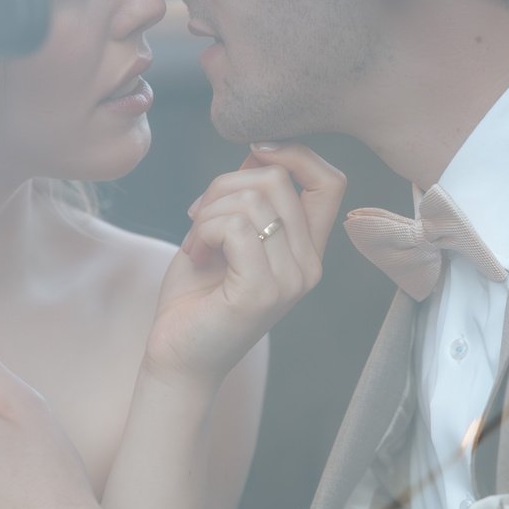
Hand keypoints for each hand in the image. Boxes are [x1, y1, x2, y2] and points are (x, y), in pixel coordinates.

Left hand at [145, 144, 345, 386]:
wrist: (177, 356)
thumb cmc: (197, 296)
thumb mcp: (226, 232)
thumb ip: (248, 197)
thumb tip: (257, 152)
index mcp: (306, 250)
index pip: (331, 182)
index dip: (295, 153)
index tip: (252, 154)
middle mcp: (309, 265)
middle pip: (277, 180)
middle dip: (223, 185)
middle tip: (198, 217)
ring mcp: (290, 281)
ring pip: (252, 200)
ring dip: (208, 212)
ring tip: (196, 242)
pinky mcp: (262, 291)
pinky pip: (236, 227)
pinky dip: (204, 230)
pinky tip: (195, 253)